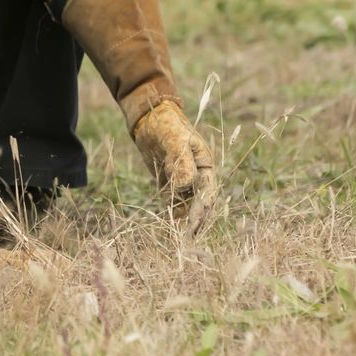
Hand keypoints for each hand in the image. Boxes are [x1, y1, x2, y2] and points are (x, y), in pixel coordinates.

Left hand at [132, 99, 217, 233]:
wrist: (149, 117)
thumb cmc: (166, 125)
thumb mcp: (175, 141)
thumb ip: (182, 163)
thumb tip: (186, 186)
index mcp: (205, 164)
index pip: (207, 192)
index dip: (202, 209)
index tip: (194, 225)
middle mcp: (197, 173)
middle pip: (199, 201)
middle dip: (194, 220)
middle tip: (187, 238)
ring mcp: (183, 177)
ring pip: (185, 202)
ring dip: (182, 217)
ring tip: (176, 236)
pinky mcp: (168, 179)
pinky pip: (172, 198)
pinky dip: (170, 209)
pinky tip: (167, 222)